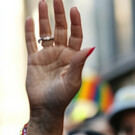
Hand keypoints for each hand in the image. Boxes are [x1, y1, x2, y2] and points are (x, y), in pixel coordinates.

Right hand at [25, 0, 92, 122]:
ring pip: (45, 33)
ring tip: (42, 2)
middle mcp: (60, 54)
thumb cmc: (62, 97)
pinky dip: (30, 31)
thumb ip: (78, 63)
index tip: (74, 9)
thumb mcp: (72, 81)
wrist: (45, 109)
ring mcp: (47, 56)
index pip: (76, 35)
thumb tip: (90, 47)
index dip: (75, 22)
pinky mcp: (33, 60)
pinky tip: (30, 19)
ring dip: (44, 18)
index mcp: (73, 57)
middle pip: (60, 29)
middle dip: (59, 14)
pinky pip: (31, 42)